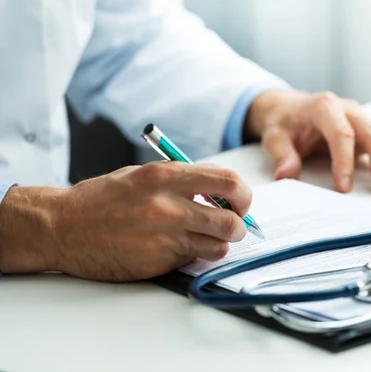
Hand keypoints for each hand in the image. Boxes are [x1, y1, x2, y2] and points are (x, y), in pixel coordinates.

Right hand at [0, 162, 251, 281]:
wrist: (62, 226)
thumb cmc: (102, 198)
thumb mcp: (143, 174)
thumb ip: (183, 179)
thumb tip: (221, 189)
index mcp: (166, 176)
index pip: (228, 182)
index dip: (243, 195)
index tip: (240, 202)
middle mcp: (169, 206)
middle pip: (232, 221)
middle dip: (238, 227)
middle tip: (230, 226)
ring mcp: (163, 236)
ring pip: (218, 247)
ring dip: (218, 244)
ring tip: (202, 239)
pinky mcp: (157, 261)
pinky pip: (192, 261)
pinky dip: (192, 256)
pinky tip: (174, 248)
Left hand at [245, 89, 370, 193]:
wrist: (291, 109)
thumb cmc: (285, 124)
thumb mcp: (274, 137)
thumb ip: (281, 155)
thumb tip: (286, 174)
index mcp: (324, 107)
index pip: (341, 134)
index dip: (344, 161)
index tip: (344, 188)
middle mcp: (348, 109)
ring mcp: (362, 117)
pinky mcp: (369, 128)